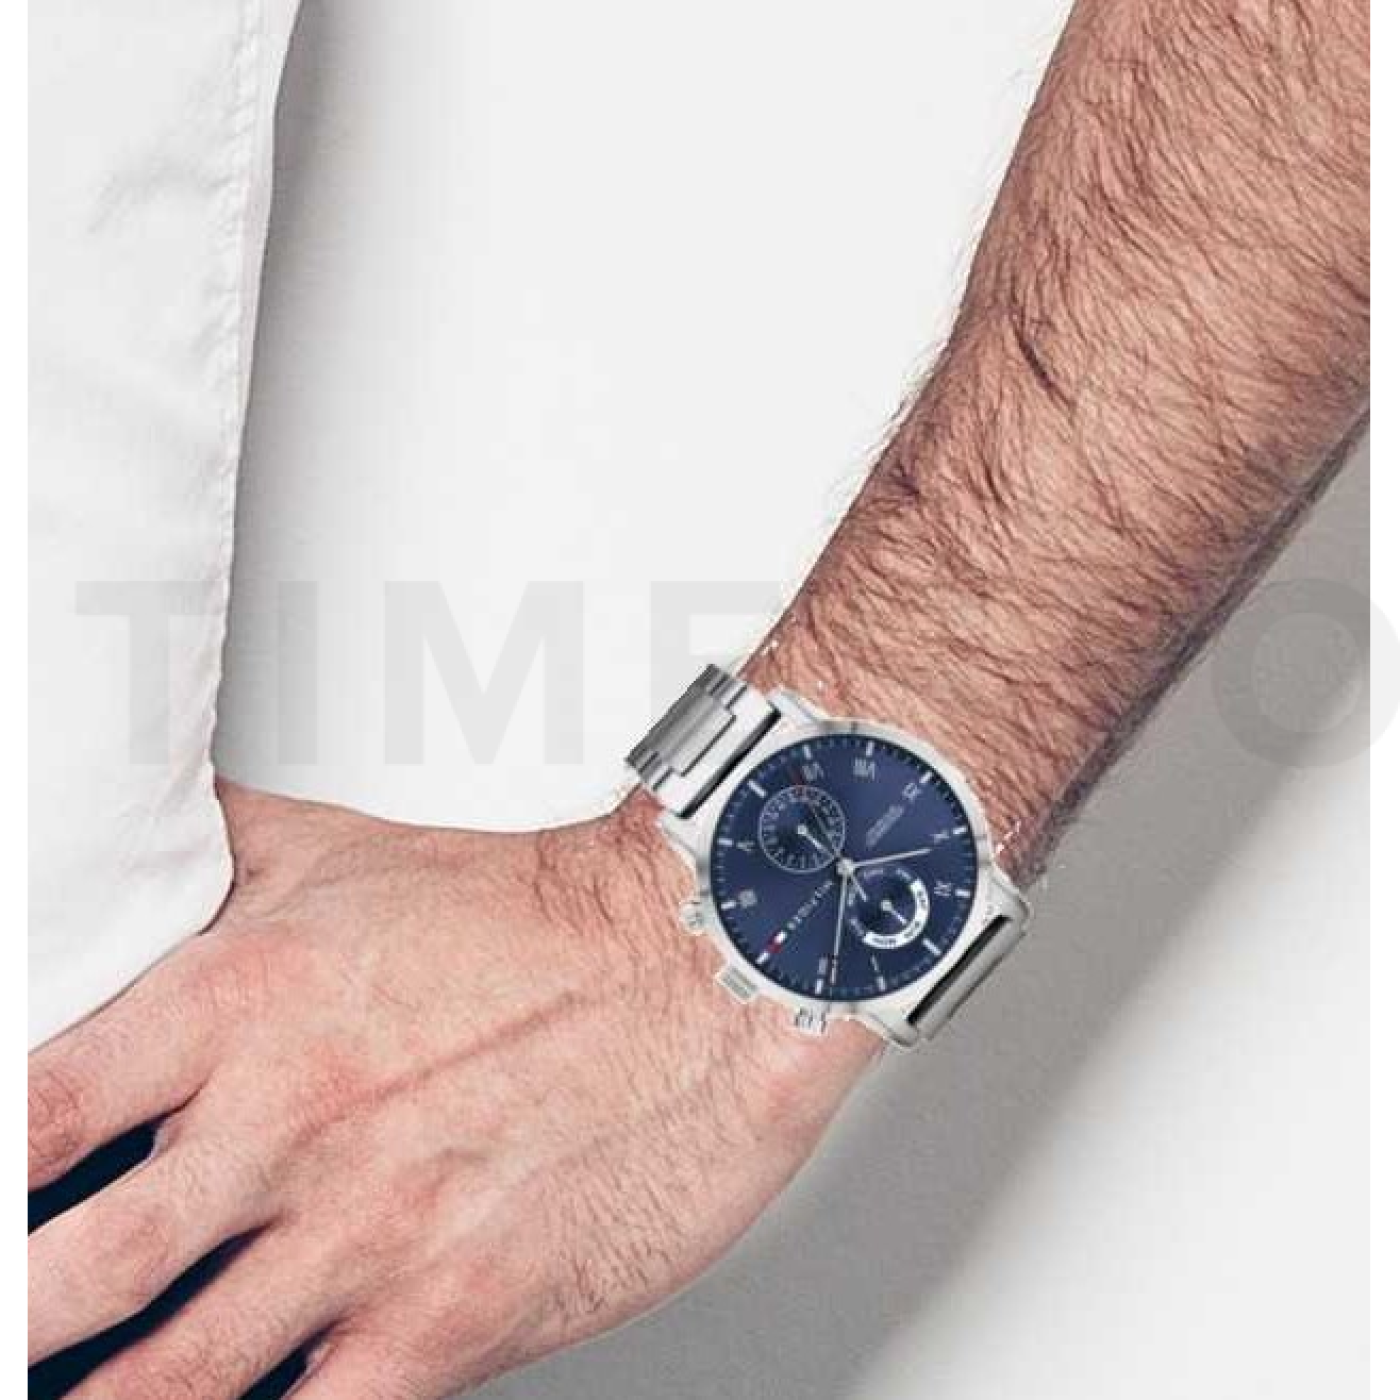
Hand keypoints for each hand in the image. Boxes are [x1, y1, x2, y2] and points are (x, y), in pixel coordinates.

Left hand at [28, 782, 874, 1397]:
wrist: (698, 961)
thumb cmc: (527, 913)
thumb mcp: (342, 851)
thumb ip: (204, 857)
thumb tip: (110, 848)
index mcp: (239, 1004)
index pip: (25, 1117)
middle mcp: (287, 1127)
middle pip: (62, 1281)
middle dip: (16, 1321)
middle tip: (12, 1330)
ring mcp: (366, 1234)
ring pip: (164, 1384)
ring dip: (98, 1398)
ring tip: (72, 1391)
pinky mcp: (450, 1318)